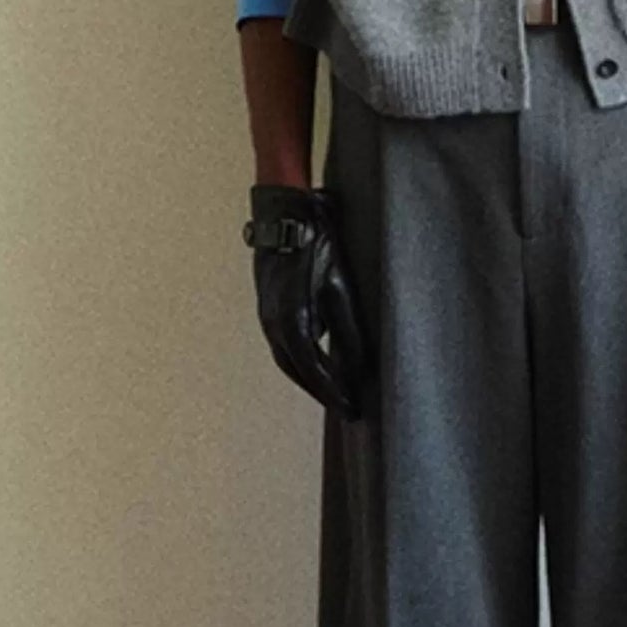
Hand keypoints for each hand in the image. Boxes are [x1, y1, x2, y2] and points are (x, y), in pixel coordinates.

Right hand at [243, 184, 369, 418]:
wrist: (286, 214)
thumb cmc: (317, 247)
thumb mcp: (341, 290)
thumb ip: (350, 332)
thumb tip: (359, 367)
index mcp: (292, 326)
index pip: (316, 374)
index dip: (336, 395)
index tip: (353, 411)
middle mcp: (273, 326)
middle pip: (297, 372)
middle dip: (321, 391)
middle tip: (345, 405)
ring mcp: (267, 315)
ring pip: (287, 358)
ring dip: (309, 375)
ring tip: (333, 387)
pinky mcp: (269, 305)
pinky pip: (283, 342)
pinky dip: (301, 356)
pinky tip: (318, 355)